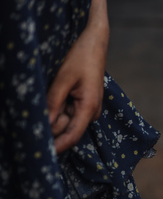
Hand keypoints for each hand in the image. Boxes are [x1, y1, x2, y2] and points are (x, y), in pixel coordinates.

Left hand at [46, 0, 108, 153]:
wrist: (95, 44)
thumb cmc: (81, 58)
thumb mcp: (63, 79)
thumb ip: (54, 102)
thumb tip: (46, 124)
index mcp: (89, 107)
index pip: (73, 135)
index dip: (58, 146)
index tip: (44, 155)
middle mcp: (90, 112)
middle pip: (66, 128)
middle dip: (50, 126)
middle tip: (31, 123)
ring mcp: (87, 108)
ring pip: (64, 120)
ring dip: (52, 115)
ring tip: (44, 102)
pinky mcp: (83, 103)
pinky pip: (67, 112)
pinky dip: (55, 109)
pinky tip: (50, 99)